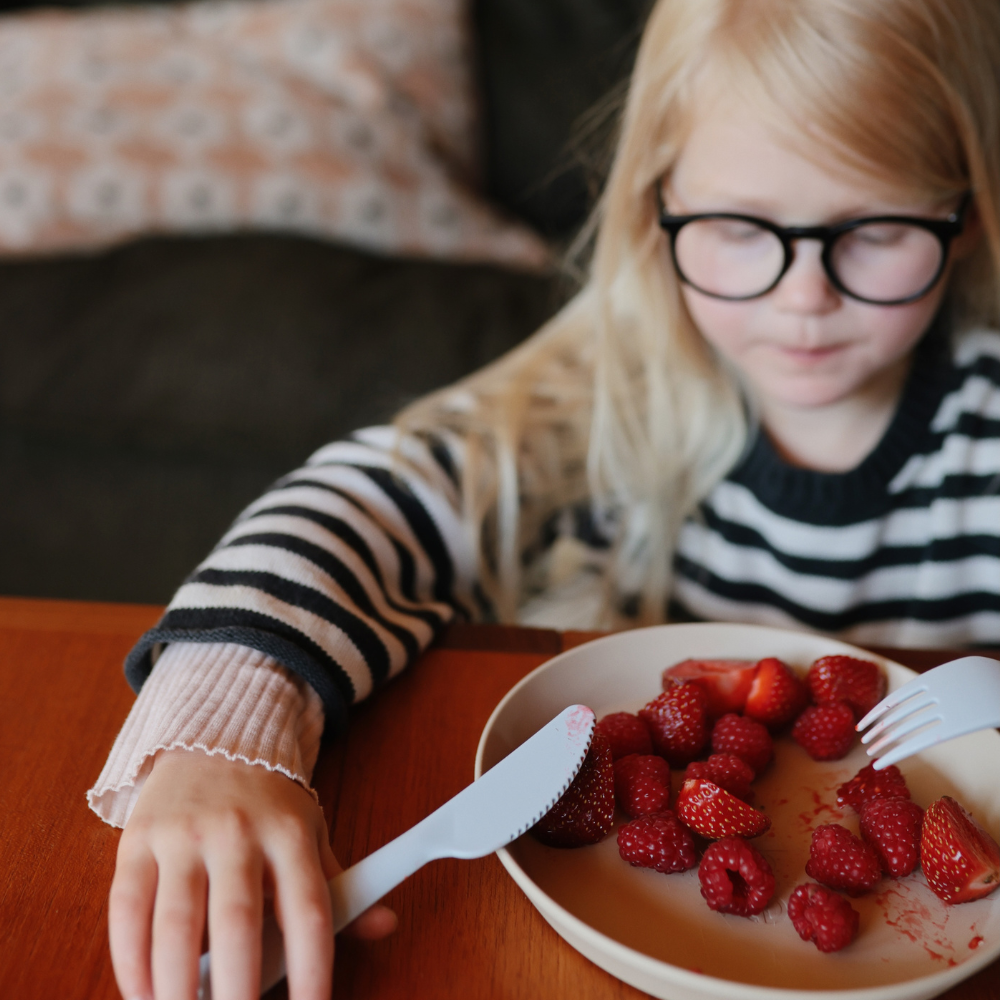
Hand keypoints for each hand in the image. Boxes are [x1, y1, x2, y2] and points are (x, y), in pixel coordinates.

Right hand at [108, 748, 396, 999]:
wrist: (213, 740)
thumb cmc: (269, 803)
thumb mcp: (310, 833)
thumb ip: (339, 887)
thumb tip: (385, 926)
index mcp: (290, 832)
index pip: (308, 910)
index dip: (311, 969)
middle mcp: (237, 831)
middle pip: (238, 922)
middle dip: (237, 990)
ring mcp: (184, 834)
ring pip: (176, 923)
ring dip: (176, 987)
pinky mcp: (138, 840)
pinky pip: (129, 909)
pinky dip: (132, 963)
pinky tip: (144, 995)